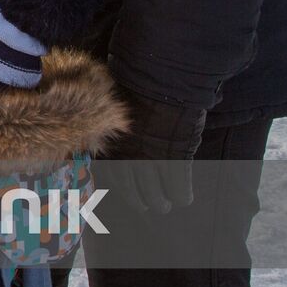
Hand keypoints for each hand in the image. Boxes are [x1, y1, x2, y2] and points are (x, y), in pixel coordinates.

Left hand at [107, 86, 205, 212]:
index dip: (118, 184)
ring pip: (154, 191)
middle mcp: (128, 154)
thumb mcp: (114, 106)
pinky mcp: (176, 157)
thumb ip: (111, 125)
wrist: (160, 80)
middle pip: (131, 186)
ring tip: (163, 206)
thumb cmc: (135, 86)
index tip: (124, 192)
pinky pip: (178, 184)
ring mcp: (152, 157)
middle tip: (146, 206)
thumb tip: (102, 131)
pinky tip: (185, 199)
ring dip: (159, 201)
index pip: (111, 171)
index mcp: (112, 141)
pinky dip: (182, 194)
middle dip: (139, 199)